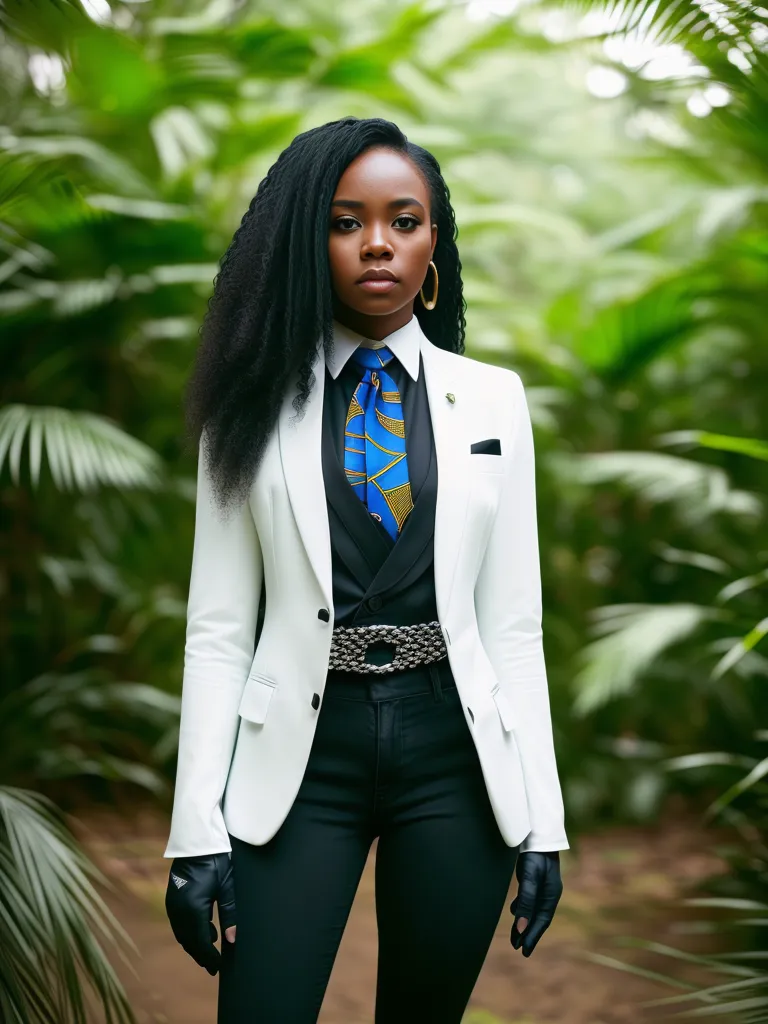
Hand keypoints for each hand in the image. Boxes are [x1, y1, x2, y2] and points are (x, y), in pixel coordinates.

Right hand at [165, 852, 236, 974]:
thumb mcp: (227, 887)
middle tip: (213, 967)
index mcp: (193, 909)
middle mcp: (179, 910)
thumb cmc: (216, 861)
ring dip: (194, 944)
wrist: (198, 842)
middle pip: (189, 941)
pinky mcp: (172, 898)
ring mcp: (173, 904)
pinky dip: (189, 931)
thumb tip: (232, 940)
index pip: (200, 942)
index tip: (218, 968)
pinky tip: (204, 930)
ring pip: (182, 933)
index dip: (209, 957)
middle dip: (201, 954)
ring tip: (209, 951)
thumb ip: (230, 914)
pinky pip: (179, 923)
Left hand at [509, 850, 562, 956]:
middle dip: (527, 933)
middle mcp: (549, 894)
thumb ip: (526, 903)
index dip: (532, 937)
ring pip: (533, 909)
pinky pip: (530, 899)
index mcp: (551, 896)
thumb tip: (520, 927)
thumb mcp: (530, 880)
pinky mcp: (536, 880)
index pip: (541, 922)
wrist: (538, 835)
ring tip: (514, 934)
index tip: (524, 951)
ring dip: (524, 921)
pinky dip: (522, 907)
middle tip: (517, 947)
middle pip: (537, 918)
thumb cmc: (535, 857)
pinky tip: (514, 910)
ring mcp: (543, 887)